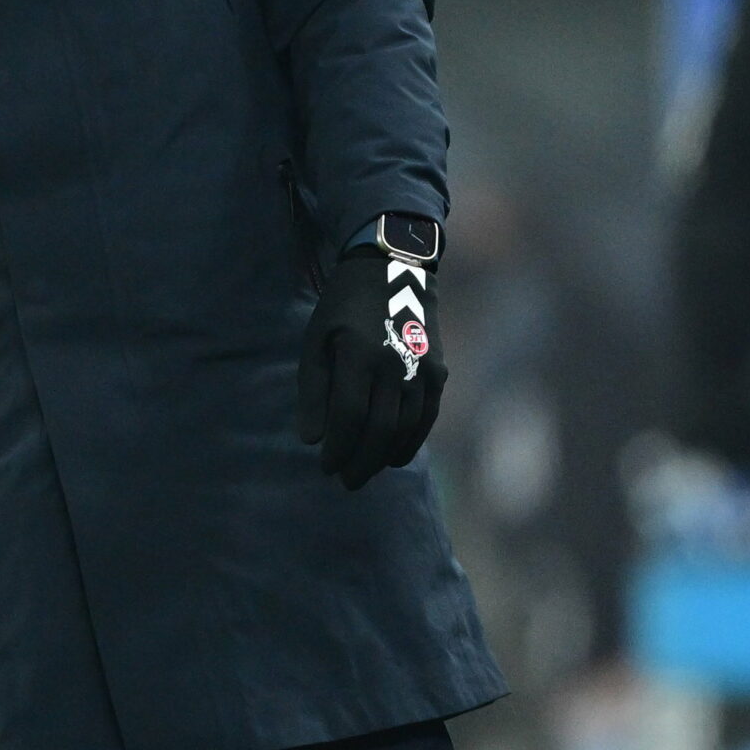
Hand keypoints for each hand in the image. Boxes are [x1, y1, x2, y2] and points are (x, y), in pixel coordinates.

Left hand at [297, 245, 445, 489]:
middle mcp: (395, 362)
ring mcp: (422, 368)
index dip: (336, 448)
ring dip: (383, 457)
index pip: (348, 416)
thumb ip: (313, 390)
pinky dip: (410, 443)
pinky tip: (392, 457)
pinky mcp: (438, 372)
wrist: (396, 269)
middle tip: (344, 481)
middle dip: (360, 462)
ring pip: (406, 428)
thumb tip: (311, 440)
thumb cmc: (345, 307)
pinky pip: (426, 418)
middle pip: (379, 429)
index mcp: (359, 353)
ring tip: (364, 472)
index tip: (324, 466)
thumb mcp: (317, 339)